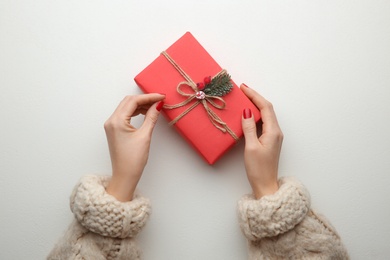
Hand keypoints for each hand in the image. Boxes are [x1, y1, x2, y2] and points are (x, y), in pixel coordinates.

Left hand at [104, 94, 164, 200]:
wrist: (124, 175)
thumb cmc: (133, 159)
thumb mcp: (145, 136)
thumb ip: (151, 117)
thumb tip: (158, 105)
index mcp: (116, 121)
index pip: (133, 101)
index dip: (149, 97)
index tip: (161, 97)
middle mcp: (111, 121)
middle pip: (128, 101)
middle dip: (144, 99)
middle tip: (159, 100)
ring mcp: (111, 125)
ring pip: (126, 107)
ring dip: (140, 105)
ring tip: (155, 106)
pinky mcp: (114, 129)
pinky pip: (125, 114)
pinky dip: (135, 111)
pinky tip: (146, 112)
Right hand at [240, 84, 282, 198]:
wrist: (265, 185)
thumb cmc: (258, 169)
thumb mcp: (251, 147)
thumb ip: (249, 128)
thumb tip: (246, 112)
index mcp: (273, 131)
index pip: (265, 107)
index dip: (255, 95)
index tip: (244, 88)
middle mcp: (276, 131)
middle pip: (267, 109)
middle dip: (255, 97)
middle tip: (242, 90)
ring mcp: (274, 136)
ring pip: (266, 115)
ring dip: (255, 105)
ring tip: (244, 98)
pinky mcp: (270, 140)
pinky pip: (264, 122)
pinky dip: (256, 114)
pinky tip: (248, 114)